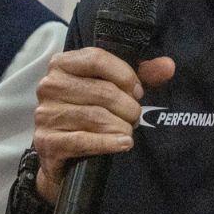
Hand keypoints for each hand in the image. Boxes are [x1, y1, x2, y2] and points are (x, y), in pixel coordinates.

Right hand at [33, 48, 174, 202]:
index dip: (124, 75)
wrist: (62, 154)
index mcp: (61, 64)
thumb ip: (141, 75)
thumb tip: (168, 66)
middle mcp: (49, 85)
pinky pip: (84, 140)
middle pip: (102, 91)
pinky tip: (123, 144)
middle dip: (127, 107)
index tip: (137, 91)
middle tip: (135, 117)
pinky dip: (108, 143)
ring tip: (128, 131)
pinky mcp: (47, 141)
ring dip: (121, 126)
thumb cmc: (89, 112)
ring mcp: (45, 114)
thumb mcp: (114, 88)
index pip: (97, 59)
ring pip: (95, 116)